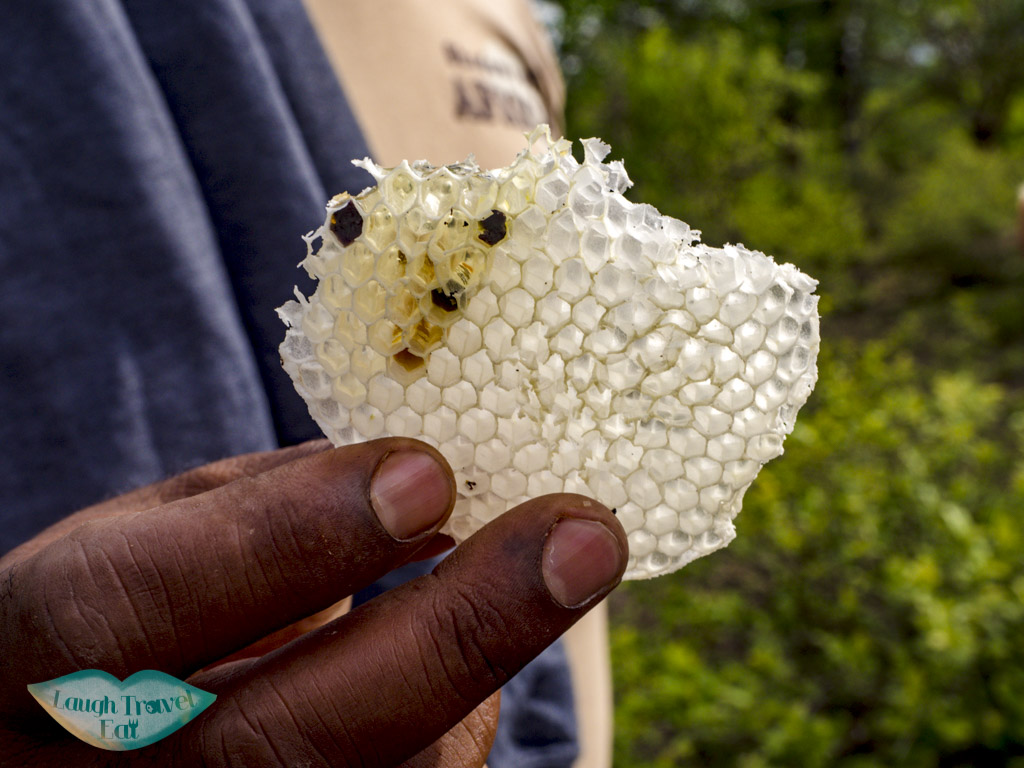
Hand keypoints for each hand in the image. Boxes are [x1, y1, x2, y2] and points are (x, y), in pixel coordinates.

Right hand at [0, 438, 625, 765]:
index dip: (280, 541)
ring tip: (543, 567)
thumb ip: (263, 507)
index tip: (427, 472)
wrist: (65, 750)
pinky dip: (456, 726)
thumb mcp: (147, 535)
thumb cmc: (114, 616)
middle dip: (455, 632)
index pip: (128, 614)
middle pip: (280, 744)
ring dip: (480, 671)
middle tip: (586, 538)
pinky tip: (456, 658)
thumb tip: (418, 477)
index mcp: (19, 666)